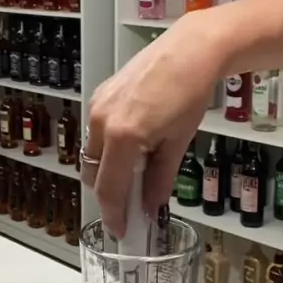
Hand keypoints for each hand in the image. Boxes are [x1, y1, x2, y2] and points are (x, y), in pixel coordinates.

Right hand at [82, 9, 223, 236]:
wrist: (190, 49)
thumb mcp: (178, 143)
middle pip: (94, 174)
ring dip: (108, 171)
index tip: (121, 232)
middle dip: (109, 194)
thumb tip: (151, 207)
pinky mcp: (100, 94)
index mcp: (122, 137)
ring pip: (92, 154)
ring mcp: (97, 106)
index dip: (114, 215)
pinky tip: (132, 149)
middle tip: (130, 207)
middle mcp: (101, 121)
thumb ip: (160, 179)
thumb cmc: (190, 93)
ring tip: (135, 176)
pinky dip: (108, 149)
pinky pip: (96, 133)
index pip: (109, 189)